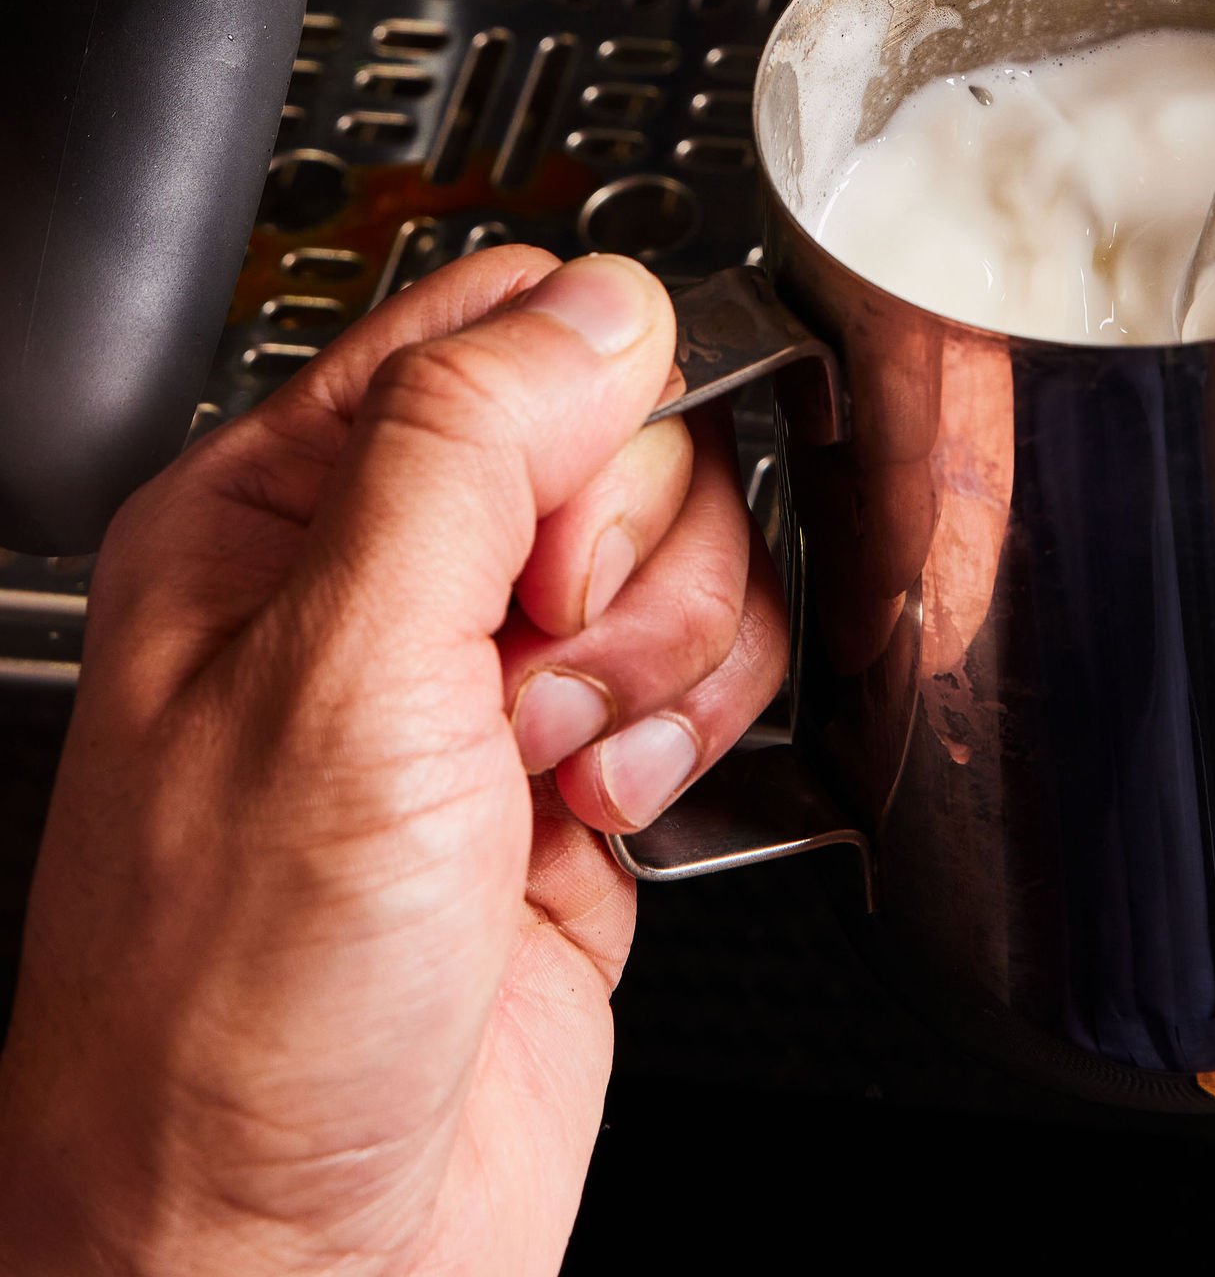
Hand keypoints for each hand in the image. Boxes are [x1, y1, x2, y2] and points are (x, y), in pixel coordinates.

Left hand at [0, 249, 786, 1276]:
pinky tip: (606, 815)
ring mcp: (492, 685)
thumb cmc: (233, 1012)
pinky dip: (694, 737)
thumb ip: (469, 449)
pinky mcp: (586, 781)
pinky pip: (713, 677)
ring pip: (688, 552)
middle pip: (621, 435)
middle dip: (625, 553)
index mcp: (284, 511)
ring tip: (563, 760)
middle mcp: (391, 584)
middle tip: (540, 666)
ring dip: (667, 657)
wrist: (299, 1269)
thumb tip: (598, 302)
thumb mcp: (337, 678)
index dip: (578, 395)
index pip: (491, 325)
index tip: (571, 512)